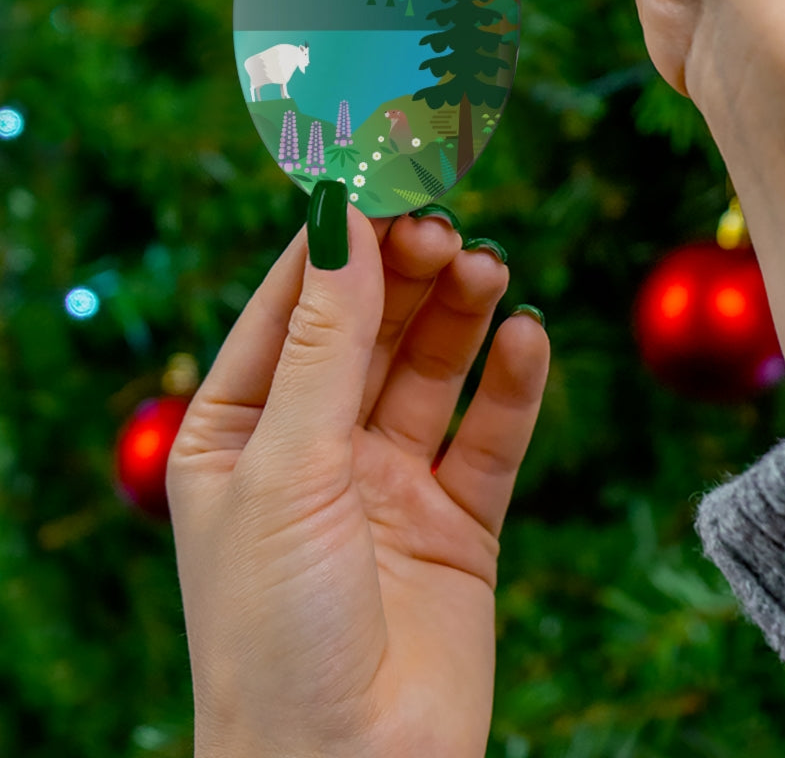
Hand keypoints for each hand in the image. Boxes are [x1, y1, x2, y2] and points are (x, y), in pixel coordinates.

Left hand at [167, 203, 548, 757]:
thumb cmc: (275, 632)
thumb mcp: (287, 468)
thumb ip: (325, 341)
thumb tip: (342, 214)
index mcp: (240, 431)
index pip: (292, 304)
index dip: (339, 236)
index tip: (385, 168)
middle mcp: (315, 448)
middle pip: (371, 326)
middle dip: (406, 272)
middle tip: (446, 229)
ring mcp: (389, 482)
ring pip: (433, 369)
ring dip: (461, 314)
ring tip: (488, 270)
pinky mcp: (459, 521)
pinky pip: (491, 435)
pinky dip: (513, 384)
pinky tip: (527, 339)